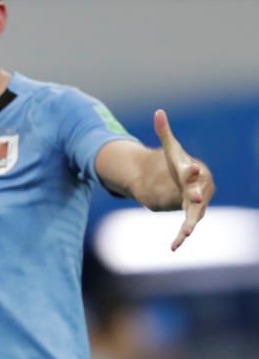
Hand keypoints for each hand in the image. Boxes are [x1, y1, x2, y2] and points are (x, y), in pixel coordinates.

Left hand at [154, 109, 213, 250]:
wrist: (187, 181)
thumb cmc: (179, 165)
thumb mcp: (171, 149)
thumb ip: (164, 132)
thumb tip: (158, 111)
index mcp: (193, 172)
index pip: (194, 170)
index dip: (193, 170)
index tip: (193, 168)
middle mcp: (199, 188)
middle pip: (198, 193)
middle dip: (197, 196)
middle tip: (196, 199)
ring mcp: (196, 204)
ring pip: (194, 214)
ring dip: (190, 223)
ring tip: (185, 233)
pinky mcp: (191, 215)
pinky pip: (186, 226)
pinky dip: (180, 237)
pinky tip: (173, 247)